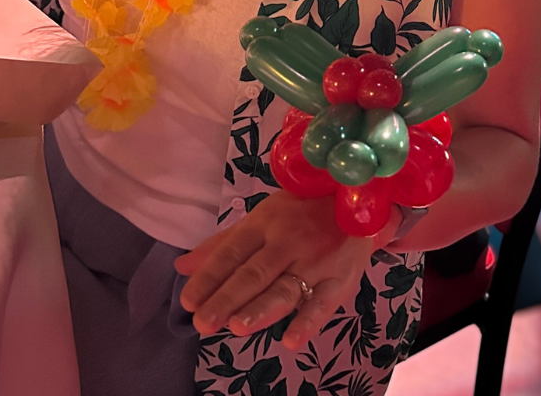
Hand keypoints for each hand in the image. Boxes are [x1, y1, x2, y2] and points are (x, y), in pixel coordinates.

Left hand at [175, 191, 392, 350]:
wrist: (358, 198)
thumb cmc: (301, 211)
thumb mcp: (262, 219)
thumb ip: (223, 246)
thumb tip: (182, 267)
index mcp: (265, 224)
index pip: (233, 252)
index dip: (211, 275)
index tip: (189, 299)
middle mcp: (288, 242)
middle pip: (254, 273)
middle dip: (228, 298)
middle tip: (204, 322)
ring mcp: (315, 261)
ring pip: (285, 288)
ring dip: (262, 308)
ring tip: (237, 326)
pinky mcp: (340, 279)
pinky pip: (323, 303)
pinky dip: (308, 322)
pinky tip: (291, 341)